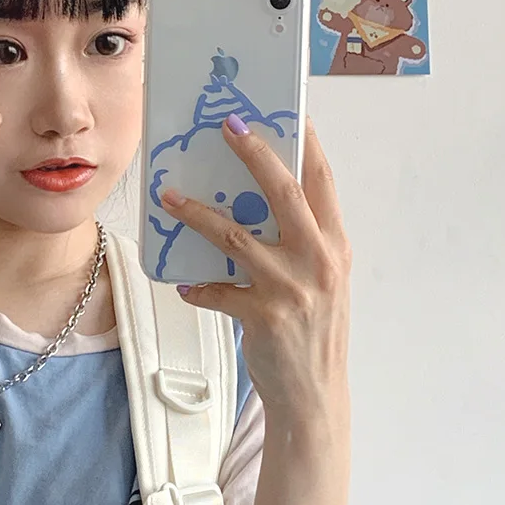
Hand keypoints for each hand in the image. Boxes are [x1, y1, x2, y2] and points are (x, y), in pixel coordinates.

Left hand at [159, 116, 350, 424]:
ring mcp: (292, 287)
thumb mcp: (322, 278)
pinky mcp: (263, 314)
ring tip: (169, 198)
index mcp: (335, 244)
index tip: (289, 111)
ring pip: (236, 234)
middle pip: (283, 192)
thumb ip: (301, 240)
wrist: (315, 393)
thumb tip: (255, 201)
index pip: (323, 181)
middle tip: (229, 126)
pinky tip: (185, 282)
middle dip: (255, 154)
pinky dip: (198, 285)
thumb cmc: (316, 329)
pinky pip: (218, 289)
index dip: (306, 142)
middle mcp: (319, 260)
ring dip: (197, 212)